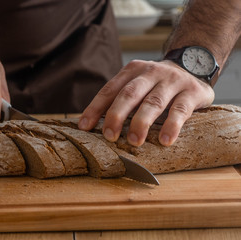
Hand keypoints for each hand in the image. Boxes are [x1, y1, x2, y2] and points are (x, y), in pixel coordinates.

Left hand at [78, 60, 214, 145]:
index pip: (110, 89)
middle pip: (130, 94)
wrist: (195, 65)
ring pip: (153, 102)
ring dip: (141, 122)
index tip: (84, 126)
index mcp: (132, 70)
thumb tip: (92, 124)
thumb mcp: (138, 85)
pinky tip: (165, 140)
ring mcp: (172, 80)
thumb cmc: (157, 84)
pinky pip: (180, 110)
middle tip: (109, 136)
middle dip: (116, 115)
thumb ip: (120, 99)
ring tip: (134, 141)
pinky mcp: (192, 91)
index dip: (95, 108)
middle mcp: (151, 72)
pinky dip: (171, 125)